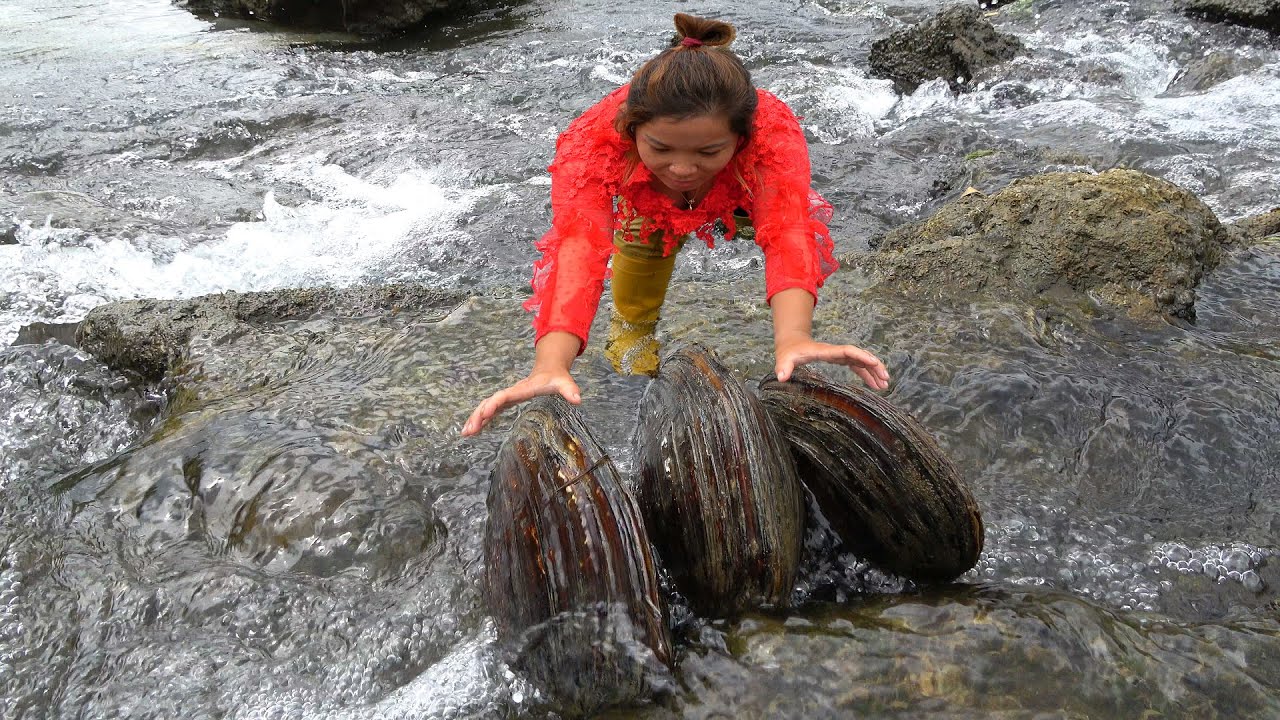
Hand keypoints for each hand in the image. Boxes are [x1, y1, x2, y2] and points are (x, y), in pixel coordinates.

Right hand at [461, 367, 581, 435]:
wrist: (549, 368)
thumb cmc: (556, 377)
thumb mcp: (564, 382)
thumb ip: (570, 390)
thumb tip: (578, 399)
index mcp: (522, 389)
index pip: (505, 396)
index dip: (495, 403)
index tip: (485, 412)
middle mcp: (511, 393)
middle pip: (490, 403)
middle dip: (479, 415)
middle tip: (469, 430)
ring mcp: (507, 398)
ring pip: (487, 407)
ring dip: (475, 419)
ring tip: (465, 433)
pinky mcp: (506, 402)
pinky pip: (490, 411)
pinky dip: (480, 419)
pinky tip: (473, 430)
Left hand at [775, 336, 889, 389]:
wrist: (791, 343)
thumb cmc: (788, 352)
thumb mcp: (784, 359)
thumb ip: (783, 368)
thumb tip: (781, 377)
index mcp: (827, 351)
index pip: (847, 351)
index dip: (860, 356)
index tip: (873, 362)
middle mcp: (836, 352)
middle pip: (859, 356)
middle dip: (874, 366)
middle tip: (885, 379)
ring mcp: (839, 355)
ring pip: (861, 362)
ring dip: (873, 371)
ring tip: (885, 385)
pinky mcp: (840, 360)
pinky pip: (857, 366)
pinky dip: (866, 374)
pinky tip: (874, 384)